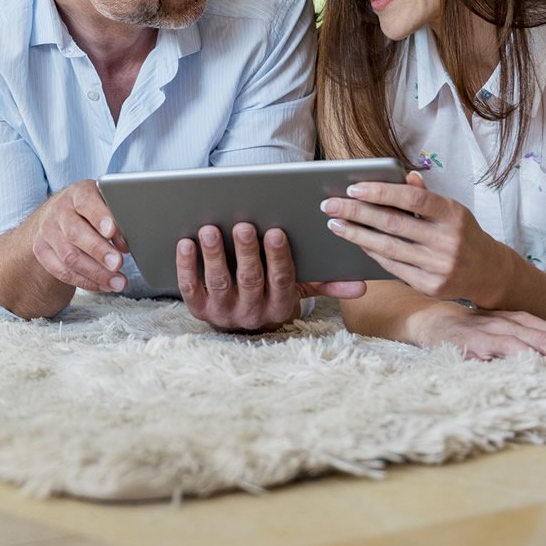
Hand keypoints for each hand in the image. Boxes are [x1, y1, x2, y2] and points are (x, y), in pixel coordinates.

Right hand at [28, 179, 128, 293]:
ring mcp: (48, 232)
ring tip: (118, 282)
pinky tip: (104, 285)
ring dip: (96, 273)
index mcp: (77, 194)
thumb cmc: (88, 210)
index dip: (99, 216)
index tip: (112, 231)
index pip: (86, 202)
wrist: (55, 216)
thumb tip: (124, 244)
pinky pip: (63, 272)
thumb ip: (115, 218)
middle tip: (118, 263)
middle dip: (98, 250)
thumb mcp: (103, 204)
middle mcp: (59, 211)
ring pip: (69, 257)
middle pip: (75, 233)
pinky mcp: (42, 252)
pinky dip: (86, 282)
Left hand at [177, 222, 367, 332]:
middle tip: (244, 225)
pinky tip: (185, 243)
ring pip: (218, 282)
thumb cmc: (272, 290)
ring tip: (210, 229)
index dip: (278, 257)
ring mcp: (223, 311)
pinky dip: (186, 266)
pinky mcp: (197, 308)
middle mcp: (252, 312)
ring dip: (214, 255)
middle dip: (247, 252)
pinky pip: (190, 288)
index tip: (276, 231)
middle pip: (250, 279)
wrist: (241, 320)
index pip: (282, 280)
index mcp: (280, 305)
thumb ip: (326, 283)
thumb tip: (360, 286)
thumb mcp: (300, 288)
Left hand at [322, 172, 514, 306]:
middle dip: (356, 212)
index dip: (381, 191)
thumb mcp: (451, 210)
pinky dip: (371, 252)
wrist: (488, 273)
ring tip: (335, 224)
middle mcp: (447, 240)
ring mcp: (439, 266)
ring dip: (356, 235)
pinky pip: (392, 267)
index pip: (413, 198)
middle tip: (329, 205)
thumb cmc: (462, 233)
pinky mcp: (430, 287)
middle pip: (393, 223)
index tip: (353, 187)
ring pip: (388, 248)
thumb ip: (426, 195)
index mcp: (453, 214)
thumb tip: (403, 176)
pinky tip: (356, 242)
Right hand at [407, 300, 545, 369]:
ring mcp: (496, 330)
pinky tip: (539, 368)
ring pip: (536, 341)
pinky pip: (506, 348)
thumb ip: (523, 346)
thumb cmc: (467, 333)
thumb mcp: (499, 336)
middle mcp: (513, 321)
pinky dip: (525, 357)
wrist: (427, 321)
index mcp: (522, 320)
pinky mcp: (478, 340)